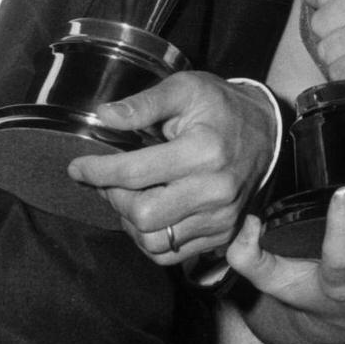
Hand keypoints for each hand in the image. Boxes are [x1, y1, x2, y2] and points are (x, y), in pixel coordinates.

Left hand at [66, 73, 276, 262]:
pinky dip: (149, 238)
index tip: (78, 167)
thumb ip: (144, 103)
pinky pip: (172, 255)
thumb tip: (104, 115)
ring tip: (127, 196)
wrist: (266, 133)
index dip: (97, 171)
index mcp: (204, 151)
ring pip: (155, 242)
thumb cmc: (220, 106)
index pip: (135, 173)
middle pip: (143, 216)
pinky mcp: (222, 235)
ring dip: (130, 222)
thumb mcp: (185, 88)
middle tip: (107, 180)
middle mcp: (215, 191)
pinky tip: (146, 213)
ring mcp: (221, 218)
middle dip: (114, 198)